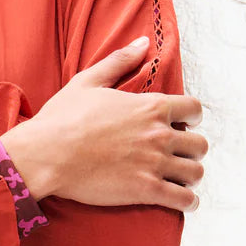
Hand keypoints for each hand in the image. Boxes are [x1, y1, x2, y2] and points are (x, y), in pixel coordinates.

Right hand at [0, 38, 206, 212]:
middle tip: (179, 155)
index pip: (194, 110)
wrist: (46, 154)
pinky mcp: (146, 190)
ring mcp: (155, 163)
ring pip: (195, 172)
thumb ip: (120, 61)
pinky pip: (183, 199)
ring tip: (182, 180)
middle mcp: (159, 134)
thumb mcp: (89, 81)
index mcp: (151, 106)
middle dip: (192, 150)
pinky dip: (188, 202)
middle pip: (199, 144)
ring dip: (191, 175)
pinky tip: (184, 202)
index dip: (192, 118)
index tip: (185, 124)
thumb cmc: (63, 118)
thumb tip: (143, 42)